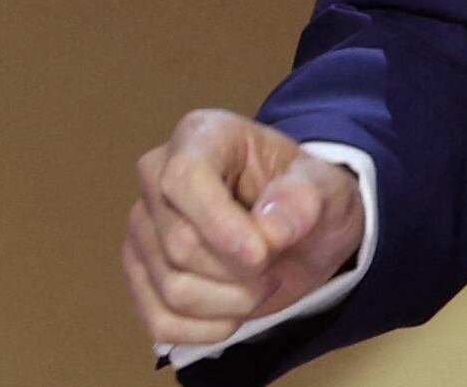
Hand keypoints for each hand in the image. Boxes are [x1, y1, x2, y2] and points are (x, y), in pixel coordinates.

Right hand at [123, 108, 364, 348]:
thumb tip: (272, 228)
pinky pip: (160, 322)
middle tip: (277, 265)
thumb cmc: (307, 197)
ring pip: (172, 289)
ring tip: (262, 284)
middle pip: (180, 245)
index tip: (261, 255)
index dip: (220, 225)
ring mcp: (142, 228)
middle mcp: (157, 176)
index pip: (184, 178)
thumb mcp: (328, 187)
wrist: (300, 230)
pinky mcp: (139, 275)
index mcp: (202, 136)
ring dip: (232, 303)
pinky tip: (235, 312)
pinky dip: (207, 330)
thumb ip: (306, 199)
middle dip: (241, 272)